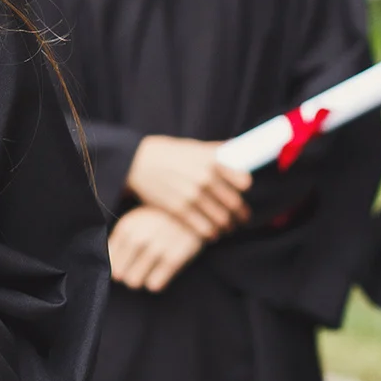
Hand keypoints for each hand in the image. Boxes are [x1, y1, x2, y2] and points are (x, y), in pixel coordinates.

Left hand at [108, 205, 202, 291]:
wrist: (193, 210)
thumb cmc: (158, 221)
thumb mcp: (135, 222)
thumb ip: (118, 242)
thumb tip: (110, 270)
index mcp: (125, 227)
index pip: (108, 260)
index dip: (116, 265)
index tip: (125, 264)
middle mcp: (138, 237)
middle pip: (119, 275)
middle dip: (127, 274)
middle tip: (137, 269)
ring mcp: (156, 248)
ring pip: (133, 281)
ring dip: (140, 279)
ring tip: (148, 270)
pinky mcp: (174, 258)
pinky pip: (154, 285)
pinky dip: (155, 282)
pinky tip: (160, 273)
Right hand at [126, 135, 249, 240]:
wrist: (135, 161)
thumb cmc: (167, 153)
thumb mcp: (193, 147)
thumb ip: (217, 151)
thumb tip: (240, 151)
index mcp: (211, 161)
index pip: (243, 181)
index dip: (244, 188)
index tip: (242, 192)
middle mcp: (204, 178)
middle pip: (235, 204)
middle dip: (241, 214)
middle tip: (241, 218)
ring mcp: (192, 195)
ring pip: (222, 219)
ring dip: (228, 226)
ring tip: (228, 227)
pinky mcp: (179, 210)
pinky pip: (204, 229)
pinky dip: (212, 233)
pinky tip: (212, 233)